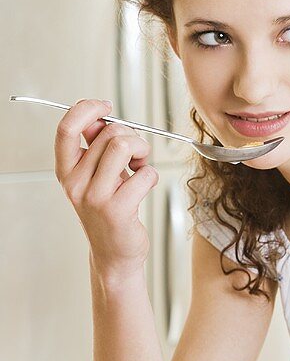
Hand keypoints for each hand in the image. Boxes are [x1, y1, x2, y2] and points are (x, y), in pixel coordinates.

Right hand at [54, 98, 157, 280]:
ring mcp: (95, 197)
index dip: (87, 108)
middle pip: (109, 133)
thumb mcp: (94, 176)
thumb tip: (101, 116)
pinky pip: (145, 173)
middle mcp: (75, 183)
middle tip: (135, 154)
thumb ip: (95, 146)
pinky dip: (152, 175)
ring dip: (142, 149)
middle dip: (131, 136)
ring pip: (123, 146)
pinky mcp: (117, 209)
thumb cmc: (109, 209)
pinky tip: (144, 187)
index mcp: (66, 170)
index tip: (106, 106)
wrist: (115, 254)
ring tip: (140, 164)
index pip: (67, 128)